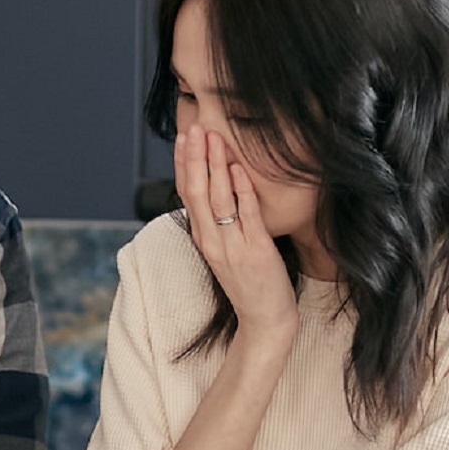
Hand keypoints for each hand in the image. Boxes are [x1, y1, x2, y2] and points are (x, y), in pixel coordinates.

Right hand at [174, 126, 297, 339]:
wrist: (265, 320)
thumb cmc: (249, 283)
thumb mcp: (226, 251)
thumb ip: (219, 223)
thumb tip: (217, 190)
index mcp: (203, 238)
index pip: (186, 194)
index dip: (183, 164)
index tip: (184, 137)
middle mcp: (212, 240)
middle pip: (196, 192)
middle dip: (194, 158)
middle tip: (194, 129)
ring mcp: (232, 246)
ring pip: (218, 199)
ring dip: (215, 166)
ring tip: (214, 138)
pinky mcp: (256, 250)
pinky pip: (246, 215)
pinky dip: (240, 190)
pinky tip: (236, 168)